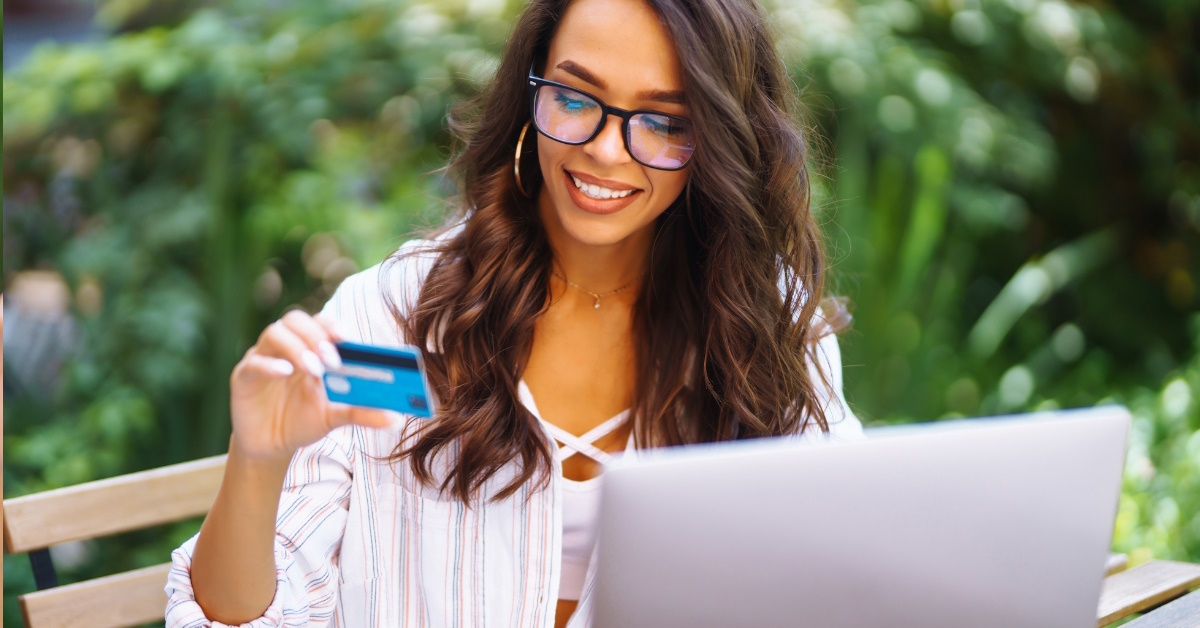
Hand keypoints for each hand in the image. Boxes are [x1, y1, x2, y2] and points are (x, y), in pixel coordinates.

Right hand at [229, 310, 394, 461]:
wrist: (272, 446)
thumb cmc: (305, 421)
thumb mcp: (337, 417)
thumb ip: (363, 413)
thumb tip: (396, 419)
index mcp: (312, 348)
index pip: (321, 322)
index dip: (333, 326)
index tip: (348, 337)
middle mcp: (287, 347)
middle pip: (296, 319)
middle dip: (316, 335)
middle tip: (332, 358)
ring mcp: (263, 359)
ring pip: (275, 333)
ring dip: (297, 347)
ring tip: (314, 369)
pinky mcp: (244, 377)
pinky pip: (253, 362)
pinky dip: (269, 365)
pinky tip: (285, 373)